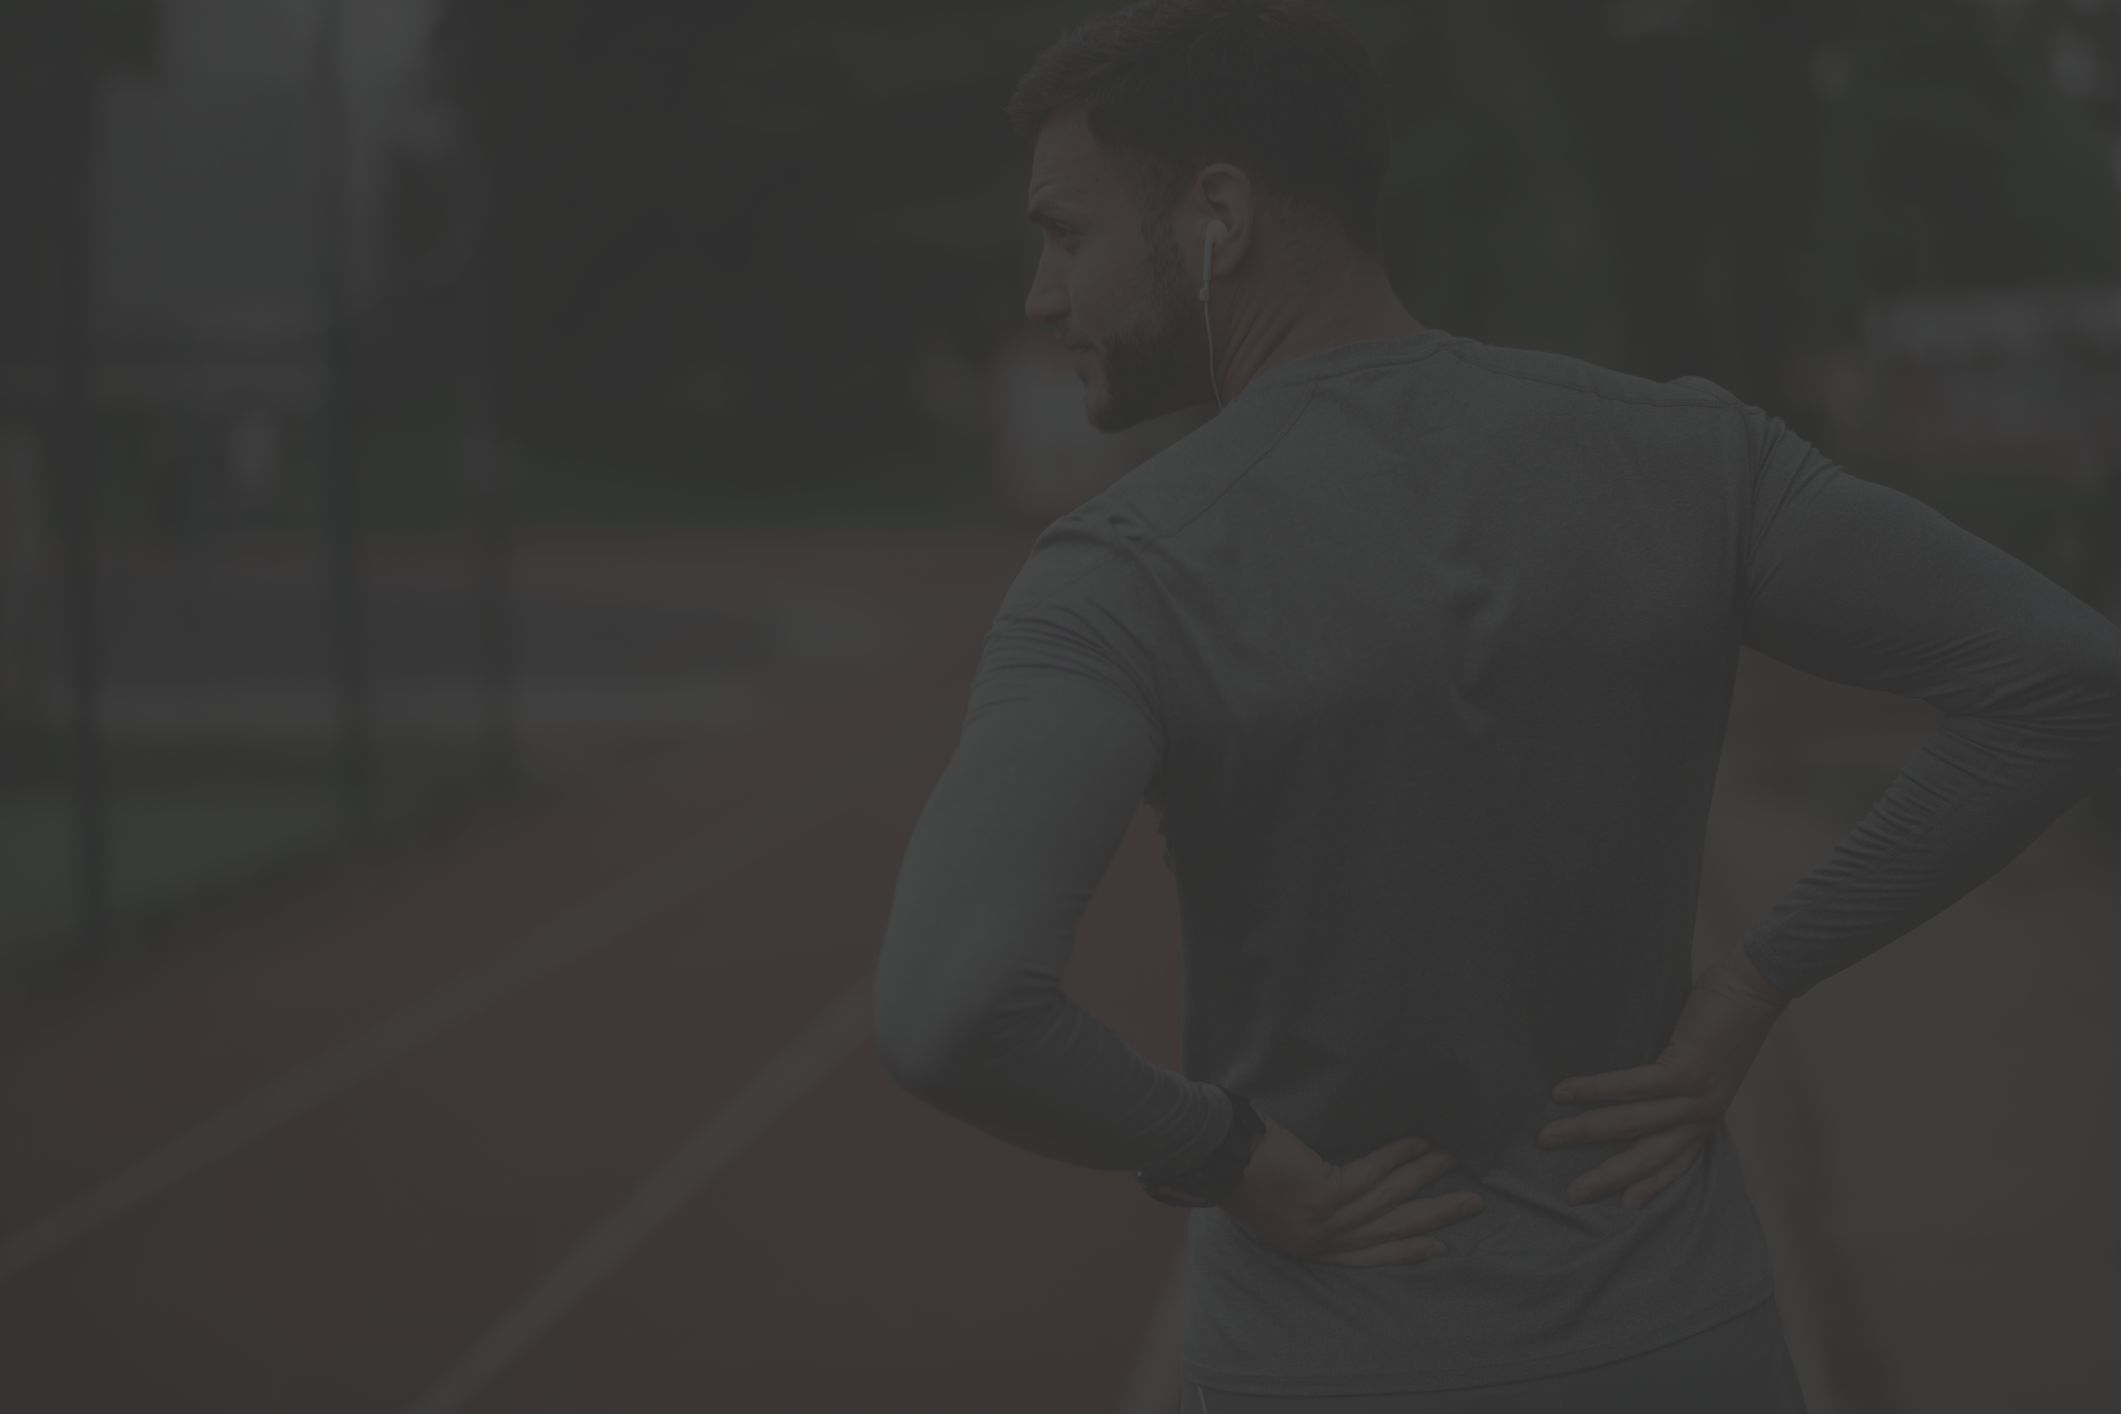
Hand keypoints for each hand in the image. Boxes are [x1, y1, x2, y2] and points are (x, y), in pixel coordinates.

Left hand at [1223, 1109, 1484, 1265]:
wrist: (1215, 1155)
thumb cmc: (1242, 1172)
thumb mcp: (1279, 1206)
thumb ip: (1313, 1210)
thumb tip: (1344, 1194)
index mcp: (1309, 1247)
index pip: (1368, 1256)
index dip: (1406, 1252)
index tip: (1439, 1245)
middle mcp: (1319, 1240)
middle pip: (1390, 1231)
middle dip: (1434, 1217)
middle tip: (1472, 1203)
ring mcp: (1322, 1219)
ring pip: (1387, 1200)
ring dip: (1424, 1177)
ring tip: (1451, 1160)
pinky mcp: (1322, 1193)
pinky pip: (1371, 1174)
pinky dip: (1398, 1156)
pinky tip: (1418, 1143)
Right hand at [1538, 945, 1788, 1209]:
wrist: (1754, 988)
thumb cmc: (1726, 1019)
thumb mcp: (1706, 1066)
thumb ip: (1676, 1084)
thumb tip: (1634, 1088)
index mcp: (1706, 1117)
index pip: (1676, 1163)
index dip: (1649, 1185)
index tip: (1624, 1205)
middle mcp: (1702, 1115)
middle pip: (1648, 1157)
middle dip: (1606, 1177)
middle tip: (1572, 1194)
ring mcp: (1694, 1095)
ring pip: (1630, 1125)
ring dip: (1583, 1132)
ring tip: (1547, 1137)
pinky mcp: (1683, 1070)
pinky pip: (1629, 1088)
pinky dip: (1593, 1090)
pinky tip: (1564, 1092)